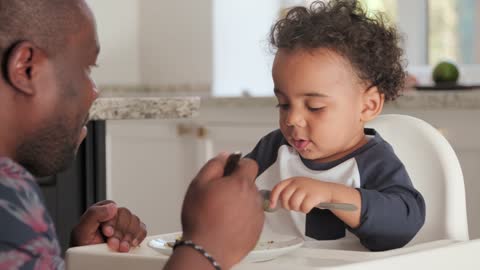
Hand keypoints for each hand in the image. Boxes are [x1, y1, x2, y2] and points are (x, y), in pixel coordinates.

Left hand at [70, 200, 146, 251]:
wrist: (89, 260)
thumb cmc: (83, 247)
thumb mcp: (82, 230)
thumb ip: (94, 214)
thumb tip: (112, 207)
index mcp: (101, 211)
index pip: (113, 207)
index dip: (112, 220)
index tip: (107, 233)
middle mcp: (114, 216)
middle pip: (126, 214)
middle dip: (120, 232)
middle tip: (113, 243)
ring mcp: (124, 224)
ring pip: (135, 221)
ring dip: (129, 236)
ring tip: (121, 247)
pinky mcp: (132, 233)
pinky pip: (142, 229)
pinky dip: (138, 236)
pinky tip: (132, 243)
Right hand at [180, 153, 263, 268]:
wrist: (207, 250)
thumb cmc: (201, 219)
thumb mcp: (199, 184)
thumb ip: (214, 165)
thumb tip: (224, 157)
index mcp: (241, 183)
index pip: (250, 163)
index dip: (239, 164)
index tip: (230, 170)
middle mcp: (253, 197)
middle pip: (249, 183)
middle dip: (236, 185)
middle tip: (219, 195)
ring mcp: (257, 214)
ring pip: (250, 200)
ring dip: (240, 201)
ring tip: (222, 212)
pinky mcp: (257, 230)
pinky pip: (252, 217)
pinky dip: (242, 217)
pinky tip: (227, 223)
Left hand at [270, 177, 333, 212]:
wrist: (328, 190)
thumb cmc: (311, 191)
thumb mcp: (298, 186)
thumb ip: (287, 191)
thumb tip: (275, 201)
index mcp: (293, 180)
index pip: (278, 187)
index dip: (273, 197)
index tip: (272, 205)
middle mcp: (298, 182)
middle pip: (285, 198)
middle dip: (287, 206)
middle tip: (293, 207)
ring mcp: (305, 188)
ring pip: (294, 204)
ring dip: (297, 208)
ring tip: (302, 205)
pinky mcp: (313, 195)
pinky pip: (304, 208)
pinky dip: (305, 210)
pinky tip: (309, 206)